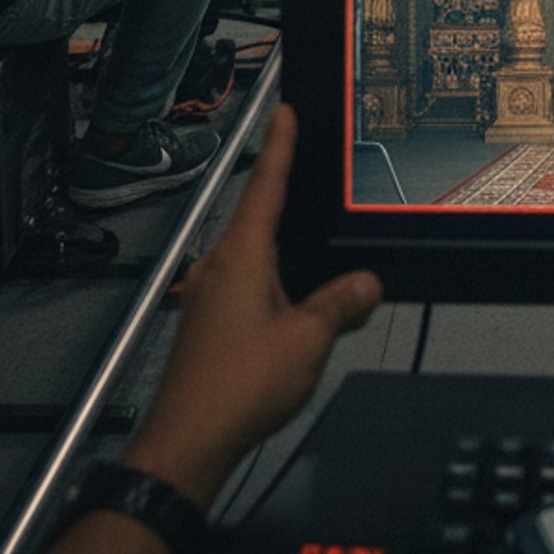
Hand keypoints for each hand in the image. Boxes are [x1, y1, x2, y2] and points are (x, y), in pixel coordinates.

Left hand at [125, 104, 380, 508]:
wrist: (187, 443)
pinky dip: (272, 282)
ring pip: (252, 258)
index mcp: (241, 255)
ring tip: (315, 251)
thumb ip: (340, 304)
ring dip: (281, 250)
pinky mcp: (206, 326)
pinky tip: (292, 305)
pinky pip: (246, 287)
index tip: (284, 110)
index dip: (279, 146)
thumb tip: (366, 283)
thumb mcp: (308, 340)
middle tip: (312, 173)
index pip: (265, 185)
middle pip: (257, 219)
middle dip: (286, 198)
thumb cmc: (241, 385)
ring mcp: (207, 297)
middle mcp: (218, 267)